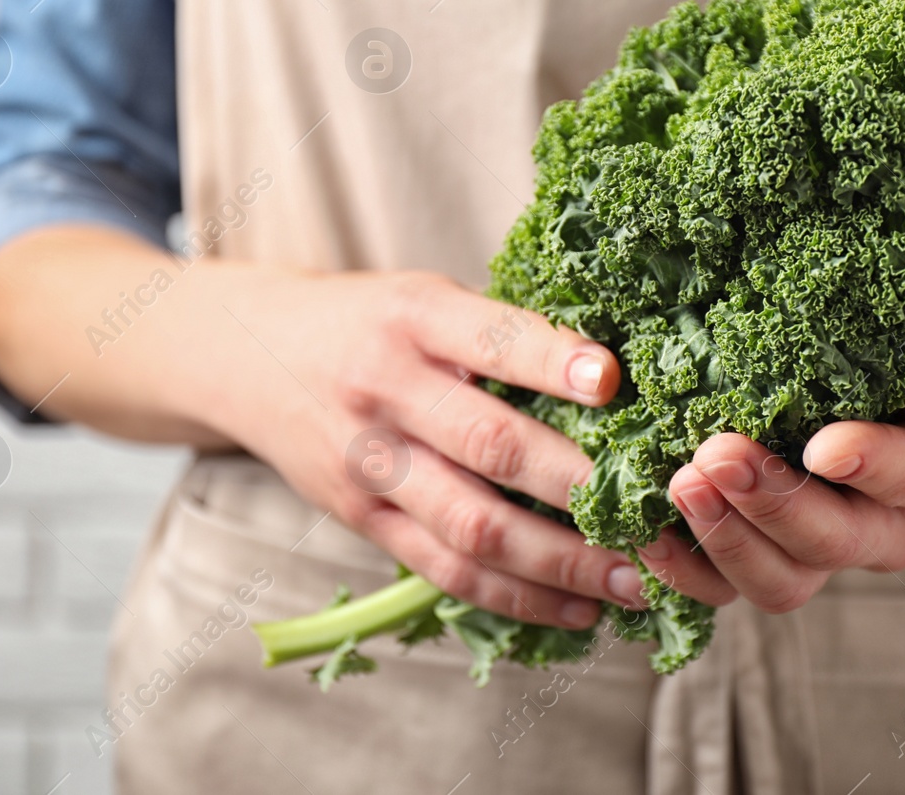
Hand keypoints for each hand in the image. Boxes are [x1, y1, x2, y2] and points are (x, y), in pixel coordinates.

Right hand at [201, 268, 647, 629]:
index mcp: (414, 318)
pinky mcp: (363, 518)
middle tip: (656, 513)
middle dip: (578, 485)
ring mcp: (371, 463)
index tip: (614, 380)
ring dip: (560, 563)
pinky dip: (514, 596)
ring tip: (632, 582)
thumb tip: (621, 374)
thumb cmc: (369, 319)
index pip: (489, 340)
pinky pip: (444, 568)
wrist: (248, 351)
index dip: (551, 360)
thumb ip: (500, 332)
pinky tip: (575, 609)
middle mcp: (388, 390)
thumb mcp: (425, 296)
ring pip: (472, 525)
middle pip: (489, 444)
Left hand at [640, 307, 904, 613]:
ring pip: (783, 581)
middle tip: (719, 453)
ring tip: (679, 482)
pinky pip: (727, 590)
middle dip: (773, 503)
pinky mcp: (773, 562)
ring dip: (725, 539)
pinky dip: (685, 571)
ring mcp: (827, 556)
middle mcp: (888, 530)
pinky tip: (647, 534)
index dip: (870, 466)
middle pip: (834, 542)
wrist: (903, 404)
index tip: (821, 446)